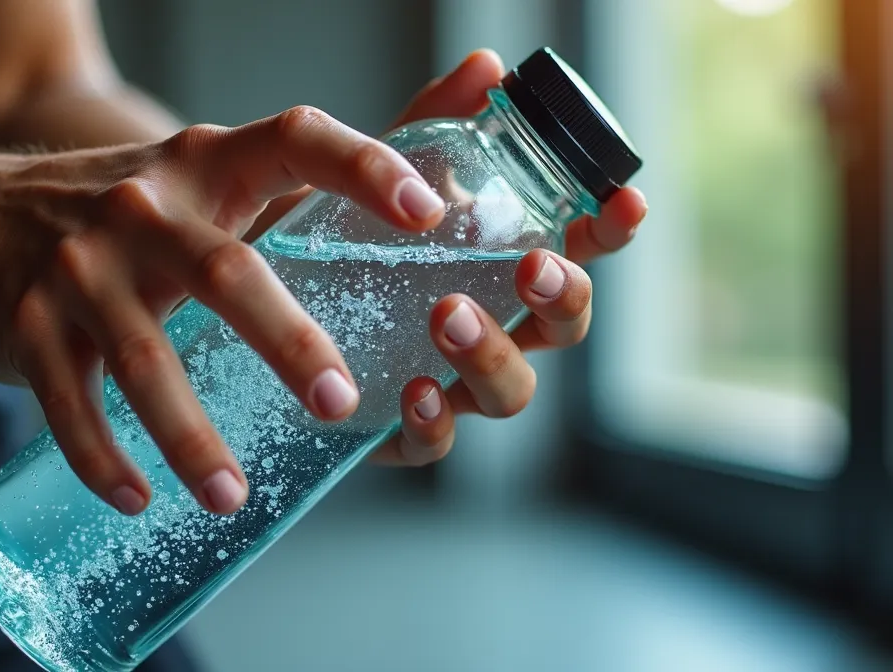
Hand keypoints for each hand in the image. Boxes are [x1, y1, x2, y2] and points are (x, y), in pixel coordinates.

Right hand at [0, 107, 447, 515]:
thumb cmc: (124, 215)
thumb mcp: (199, 179)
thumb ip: (295, 191)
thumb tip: (432, 201)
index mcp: (207, 165)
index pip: (296, 140)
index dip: (365, 168)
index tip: (430, 214)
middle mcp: (143, 207)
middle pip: (225, 273)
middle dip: (288, 343)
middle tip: (339, 403)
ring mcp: (79, 267)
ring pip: (143, 358)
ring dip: (190, 436)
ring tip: (233, 498)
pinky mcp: (29, 324)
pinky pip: (71, 402)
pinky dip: (104, 458)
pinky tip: (138, 499)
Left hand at [361, 49, 648, 465]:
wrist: (267, 298)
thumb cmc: (347, 241)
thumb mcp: (387, 181)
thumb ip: (436, 126)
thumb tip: (485, 69)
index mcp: (505, 267)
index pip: (580, 249)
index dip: (612, 231)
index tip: (625, 203)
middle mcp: (496, 327)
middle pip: (564, 328)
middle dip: (563, 298)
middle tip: (531, 267)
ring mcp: (455, 382)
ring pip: (512, 389)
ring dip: (491, 353)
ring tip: (447, 315)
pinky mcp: (403, 426)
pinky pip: (438, 440)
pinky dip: (435, 420)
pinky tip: (415, 390)